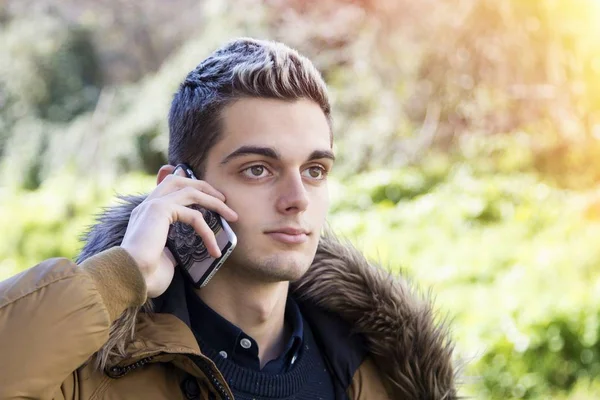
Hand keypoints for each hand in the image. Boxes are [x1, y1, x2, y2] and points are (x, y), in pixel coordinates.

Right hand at [120, 168, 237, 297]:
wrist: (128, 278)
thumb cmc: (145, 274)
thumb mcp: (165, 255)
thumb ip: (176, 243)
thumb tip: (191, 246)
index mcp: (146, 213)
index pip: (167, 186)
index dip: (188, 183)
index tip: (207, 192)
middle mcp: (147, 205)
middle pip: (180, 180)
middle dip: (205, 186)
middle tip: (224, 199)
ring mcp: (152, 205)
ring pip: (191, 192)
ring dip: (214, 202)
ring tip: (232, 216)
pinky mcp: (159, 210)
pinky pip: (193, 216)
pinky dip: (208, 232)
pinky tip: (214, 249)